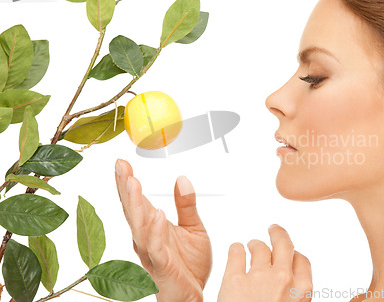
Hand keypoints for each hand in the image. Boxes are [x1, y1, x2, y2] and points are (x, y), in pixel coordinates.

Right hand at [115, 159, 211, 301]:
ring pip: (140, 226)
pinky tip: (158, 215)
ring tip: (133, 183)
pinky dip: (156, 231)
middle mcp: (147, 238)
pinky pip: (157, 248)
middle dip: (126, 187)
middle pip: (133, 210)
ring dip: (136, 204)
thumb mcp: (193, 228)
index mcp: (152, 227)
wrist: (195, 294)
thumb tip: (182, 178)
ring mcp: (152, 252)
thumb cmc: (190, 264)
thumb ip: (186, 205)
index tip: (122, 162)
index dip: (128, 182)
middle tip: (121, 166)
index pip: (137, 201)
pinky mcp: (162, 266)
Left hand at [217, 224, 312, 301]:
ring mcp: (258, 277)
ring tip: (249, 245)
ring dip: (255, 243)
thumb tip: (293, 292)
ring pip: (259, 246)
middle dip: (278, 234)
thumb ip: (295, 299)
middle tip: (273, 229)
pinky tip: (234, 250)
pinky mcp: (233, 279)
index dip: (295, 255)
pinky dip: (235, 248)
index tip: (290, 254)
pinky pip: (236, 251)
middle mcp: (283, 280)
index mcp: (302, 293)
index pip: (302, 261)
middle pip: (284, 244)